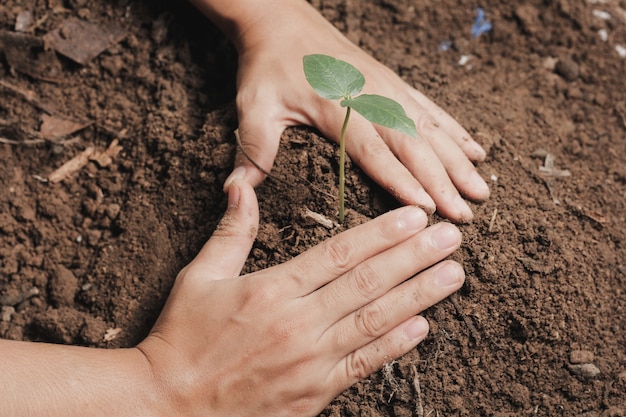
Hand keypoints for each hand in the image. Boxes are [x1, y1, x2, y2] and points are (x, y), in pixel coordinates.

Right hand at [137, 179, 464, 415]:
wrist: (168, 407)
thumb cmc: (182, 338)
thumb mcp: (199, 277)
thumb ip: (231, 231)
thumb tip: (241, 184)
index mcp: (271, 291)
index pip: (339, 254)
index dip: (382, 234)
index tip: (414, 216)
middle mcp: (297, 324)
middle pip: (368, 283)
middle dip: (415, 257)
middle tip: (453, 236)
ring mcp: (310, 362)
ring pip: (375, 321)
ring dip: (419, 296)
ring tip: (453, 274)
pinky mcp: (314, 394)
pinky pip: (363, 366)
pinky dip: (394, 345)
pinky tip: (422, 326)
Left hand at [221, 0, 488, 222]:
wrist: (280, 20)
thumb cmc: (267, 67)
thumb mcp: (253, 107)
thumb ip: (253, 150)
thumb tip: (235, 192)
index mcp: (339, 110)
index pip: (376, 154)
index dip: (404, 183)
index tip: (429, 211)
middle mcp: (372, 99)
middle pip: (414, 145)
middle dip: (443, 181)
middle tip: (468, 214)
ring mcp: (388, 89)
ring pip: (431, 129)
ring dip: (458, 160)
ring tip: (483, 188)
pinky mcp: (393, 83)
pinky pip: (431, 109)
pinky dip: (454, 130)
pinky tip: (474, 148)